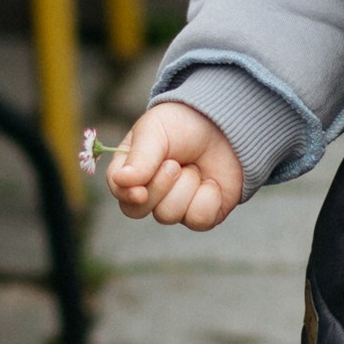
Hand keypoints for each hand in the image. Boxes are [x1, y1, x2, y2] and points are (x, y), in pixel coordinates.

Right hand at [105, 102, 244, 230]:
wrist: (224, 125)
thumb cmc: (183, 123)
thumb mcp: (155, 131)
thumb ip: (139, 157)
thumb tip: (122, 181)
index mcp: (130, 169)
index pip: (119, 190)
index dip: (127, 194)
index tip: (140, 192)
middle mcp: (149, 192)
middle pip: (137, 210)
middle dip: (160, 186)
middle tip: (176, 163)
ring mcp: (175, 206)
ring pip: (168, 215)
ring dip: (186, 187)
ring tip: (194, 166)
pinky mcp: (200, 214)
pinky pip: (198, 220)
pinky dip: (208, 199)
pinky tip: (211, 182)